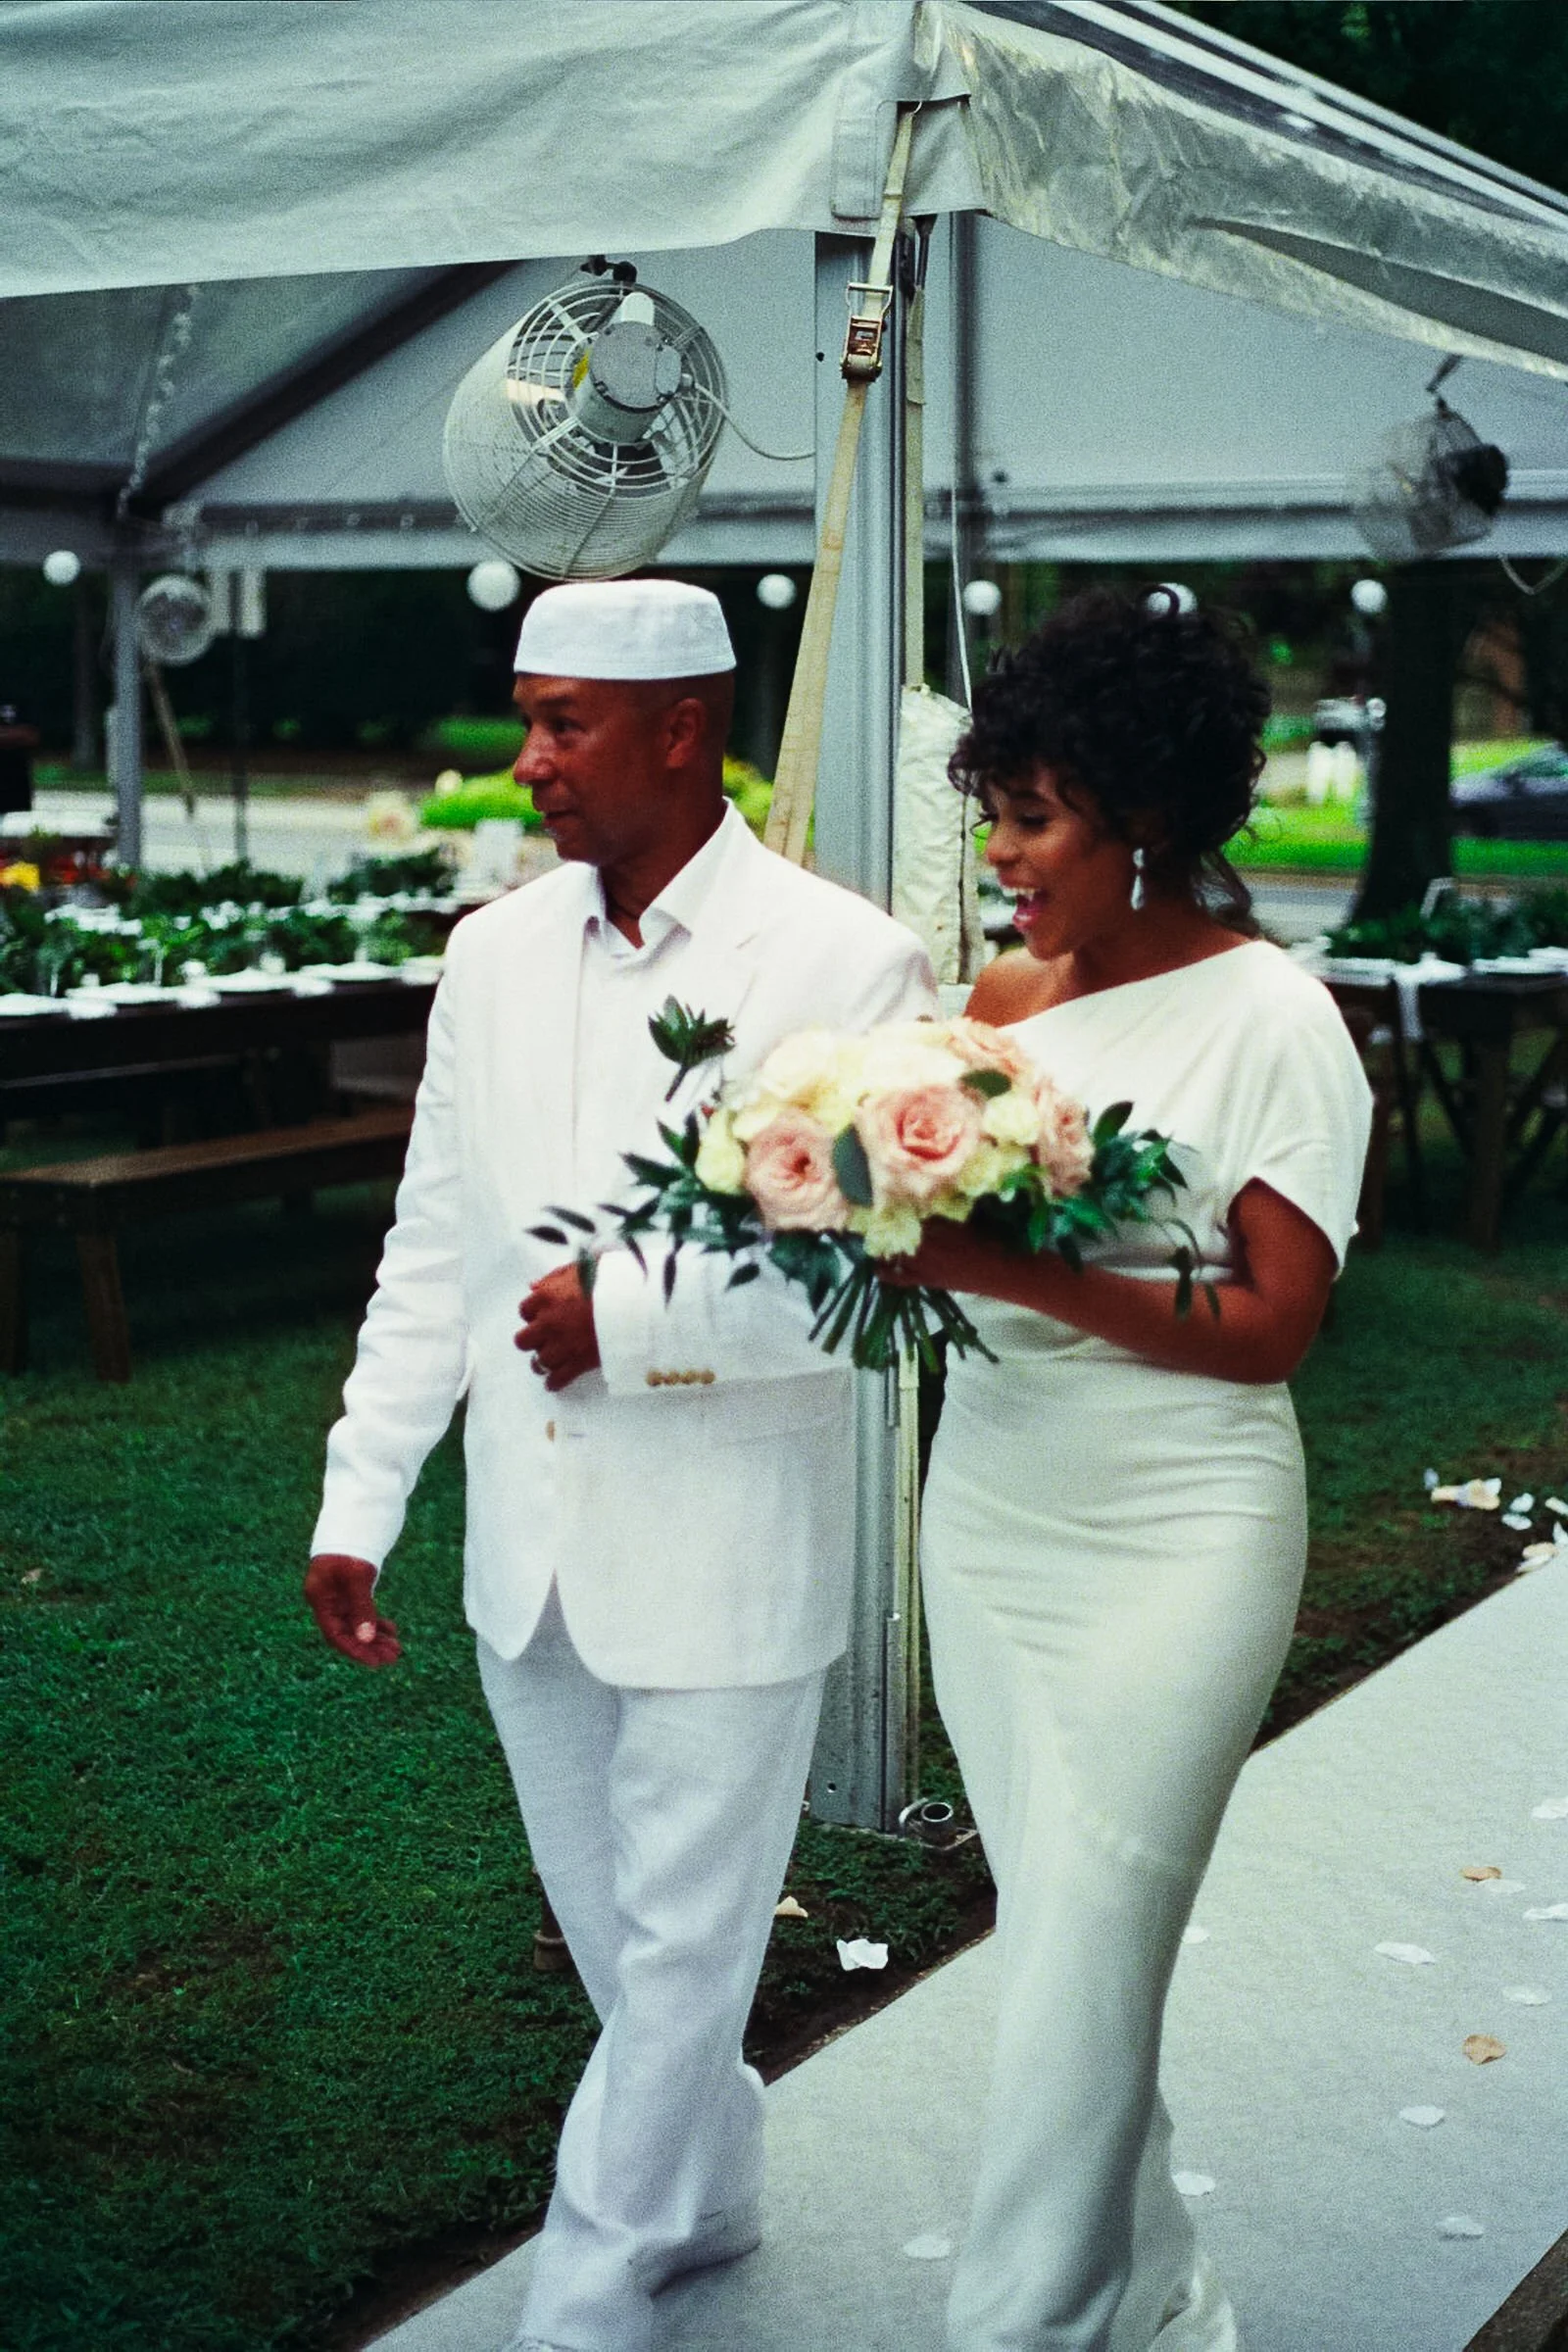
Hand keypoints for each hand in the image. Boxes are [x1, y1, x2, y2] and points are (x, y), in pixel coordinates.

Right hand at [305, 1552, 401, 1667]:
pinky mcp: (350, 1589)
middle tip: (393, 1657)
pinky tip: (392, 1630)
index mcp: (320, 1598)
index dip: (355, 1651)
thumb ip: (361, 1608)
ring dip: (375, 1637)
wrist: (355, 1518)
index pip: (335, 1635)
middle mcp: (326, 1600)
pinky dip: (376, 1623)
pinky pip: (362, 1613)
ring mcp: (338, 1595)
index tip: (375, 1662)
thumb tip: (366, 1639)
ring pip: (357, 1624)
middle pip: (347, 1633)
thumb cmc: (351, 1546)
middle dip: (370, 1647)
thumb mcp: (357, 1577)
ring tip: (397, 1649)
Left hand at [516, 1261, 600, 1391]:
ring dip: (543, 1361)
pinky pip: (558, 1379)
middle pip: (524, 1340)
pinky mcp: (579, 1362)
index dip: (534, 1313)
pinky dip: (554, 1382)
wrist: (634, 1301)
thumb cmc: (610, 1280)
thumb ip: (554, 1277)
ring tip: (551, 1360)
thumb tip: (533, 1286)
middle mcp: (549, 1323)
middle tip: (544, 1338)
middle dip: (533, 1339)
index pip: (524, 1310)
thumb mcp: (580, 1267)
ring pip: (539, 1362)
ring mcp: (563, 1345)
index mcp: (547, 1297)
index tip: (542, 1315)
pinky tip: (554, 1382)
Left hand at [875, 1218, 1002, 1294]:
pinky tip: (877, 1270)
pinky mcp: (924, 1279)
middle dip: (891, 1226)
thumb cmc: (987, 1242)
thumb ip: (945, 1216)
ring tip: (878, 1243)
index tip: (891, 1202)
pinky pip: (900, 1278)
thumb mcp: (966, 1222)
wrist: (995, 1271)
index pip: (910, 1213)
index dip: (900, 1209)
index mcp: (935, 1223)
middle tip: (883, 1221)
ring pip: (896, 1252)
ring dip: (886, 1247)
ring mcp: (921, 1262)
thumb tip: (929, 1207)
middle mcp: (924, 1241)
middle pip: (898, 1232)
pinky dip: (887, 1274)